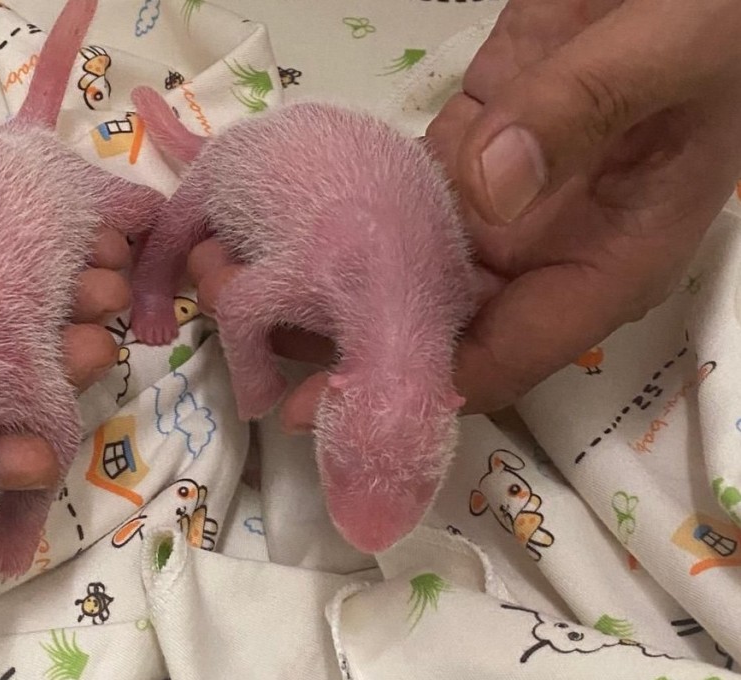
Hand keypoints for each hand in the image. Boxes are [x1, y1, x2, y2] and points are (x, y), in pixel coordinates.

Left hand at [189, 0, 740, 426]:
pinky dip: (336, 211)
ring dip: (323, 280)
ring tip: (231, 278)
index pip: (502, 359)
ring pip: (400, 265)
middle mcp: (542, 251)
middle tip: (246, 336)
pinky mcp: (467, 147)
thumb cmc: (714, 17)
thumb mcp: (671, 55)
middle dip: (344, 342)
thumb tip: (487, 192)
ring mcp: (499, 201)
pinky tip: (271, 221)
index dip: (415, 390)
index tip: (324, 406)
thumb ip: (585, 113)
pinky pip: (395, 196)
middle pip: (433, 326)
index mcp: (606, 263)